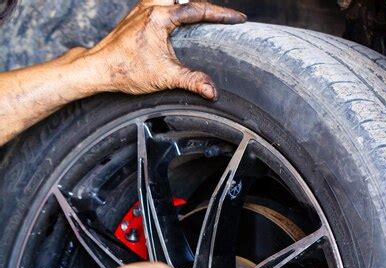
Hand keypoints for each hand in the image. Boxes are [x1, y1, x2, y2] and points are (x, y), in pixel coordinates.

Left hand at [86, 0, 245, 99]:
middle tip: (225, 18)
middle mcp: (151, 6)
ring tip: (206, 17)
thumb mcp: (164, 76)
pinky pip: (162, 3)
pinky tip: (181, 20)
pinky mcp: (137, 15)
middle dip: (207, 8)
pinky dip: (177, 8)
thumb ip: (191, 81)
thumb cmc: (125, 69)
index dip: (221, 14)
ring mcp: (143, 8)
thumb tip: (212, 91)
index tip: (238, 18)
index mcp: (160, 16)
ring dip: (190, 6)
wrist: (98, 68)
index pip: (198, 9)